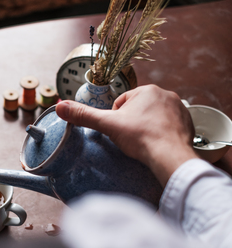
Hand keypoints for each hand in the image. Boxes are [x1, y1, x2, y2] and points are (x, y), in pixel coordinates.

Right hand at [56, 85, 198, 185]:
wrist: (171, 156)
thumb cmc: (140, 138)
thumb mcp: (108, 125)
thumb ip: (83, 115)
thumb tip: (60, 107)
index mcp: (146, 90)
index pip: (122, 103)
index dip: (116, 119)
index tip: (120, 132)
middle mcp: (165, 94)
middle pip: (138, 109)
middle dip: (132, 123)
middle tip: (131, 139)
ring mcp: (179, 108)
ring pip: (153, 117)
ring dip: (147, 128)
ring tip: (144, 143)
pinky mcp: (188, 122)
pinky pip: (168, 126)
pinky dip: (162, 134)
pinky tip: (157, 145)